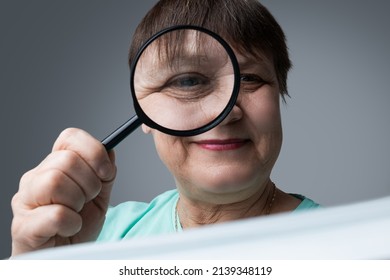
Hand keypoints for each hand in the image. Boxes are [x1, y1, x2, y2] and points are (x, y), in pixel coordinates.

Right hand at [11, 128, 115, 255]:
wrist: (65, 256)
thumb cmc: (77, 225)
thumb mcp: (99, 197)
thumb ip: (105, 174)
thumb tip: (110, 151)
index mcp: (54, 166)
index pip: (69, 138)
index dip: (92, 150)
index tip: (105, 170)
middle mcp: (36, 178)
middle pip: (66, 160)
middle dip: (89, 183)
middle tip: (88, 199)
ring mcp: (25, 201)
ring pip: (55, 181)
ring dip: (78, 201)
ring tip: (76, 213)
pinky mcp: (23, 226)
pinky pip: (55, 214)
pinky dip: (72, 223)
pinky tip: (69, 228)